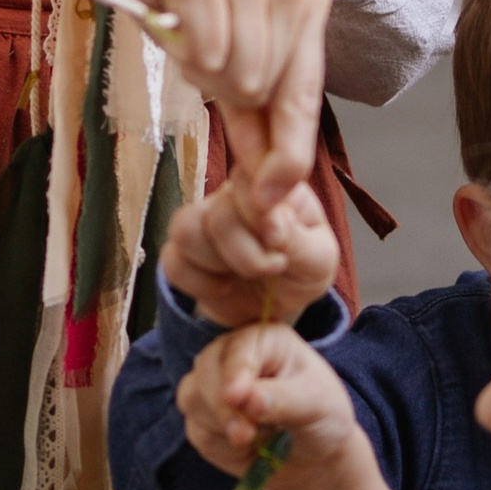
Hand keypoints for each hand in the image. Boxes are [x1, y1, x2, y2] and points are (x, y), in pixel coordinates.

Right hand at [114, 0, 331, 202]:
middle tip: (195, 40)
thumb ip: (256, 107)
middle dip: (222, 90)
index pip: (304, 91)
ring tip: (184, 25)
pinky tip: (168, 12)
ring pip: (238, 78)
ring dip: (198, 69)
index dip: (288, 151)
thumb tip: (272, 188)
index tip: (274, 201)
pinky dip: (179, 51)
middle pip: (265, 91)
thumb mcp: (225, 46)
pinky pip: (204, 55)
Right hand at [161, 180, 338, 328]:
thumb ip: (299, 239)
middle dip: (246, 256)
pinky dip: (198, 284)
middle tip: (272, 270)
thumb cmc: (302, 272)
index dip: (259, 219)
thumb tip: (271, 225)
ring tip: (241, 277)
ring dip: (218, 266)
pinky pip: (172, 260)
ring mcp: (202, 221)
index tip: (279, 248)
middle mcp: (231, 196)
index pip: (245, 182)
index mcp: (268, 187)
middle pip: (218, 215)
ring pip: (186, 230)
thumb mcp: (319, 261)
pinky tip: (222, 288)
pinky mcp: (181, 251)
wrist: (276, 307)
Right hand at [176, 322, 365, 489]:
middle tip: (245, 435)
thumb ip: (284, 400)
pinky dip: (221, 447)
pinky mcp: (202, 417)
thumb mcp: (317, 404)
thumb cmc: (321, 417)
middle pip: (206, 368)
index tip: (236, 397)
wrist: (314, 457)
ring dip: (221, 426)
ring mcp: (213, 384)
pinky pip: (197, 431)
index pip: (240, 348)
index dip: (236, 372)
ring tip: (258, 439)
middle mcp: (233, 355)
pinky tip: (248, 448)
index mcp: (266, 339)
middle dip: (222, 405)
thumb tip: (248, 401)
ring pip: (193, 398)